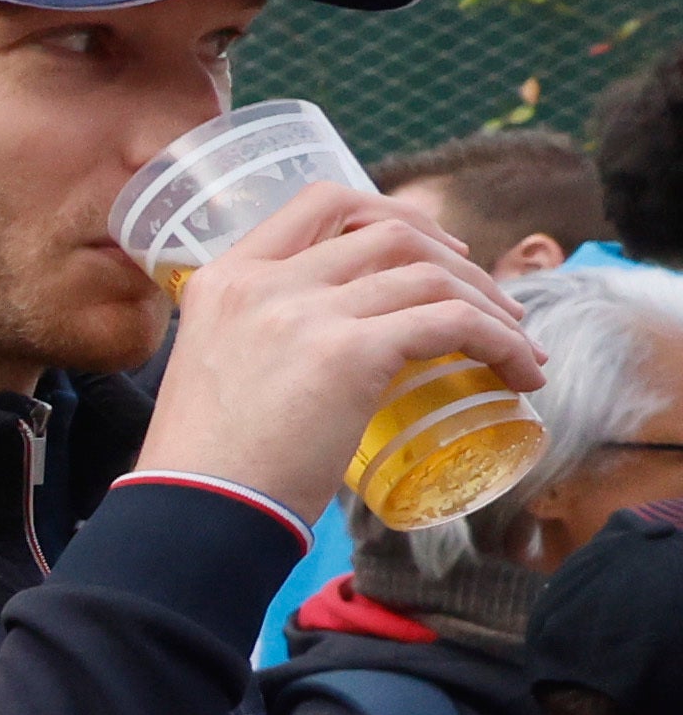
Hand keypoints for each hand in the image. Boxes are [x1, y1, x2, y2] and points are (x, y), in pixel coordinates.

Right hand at [147, 180, 534, 520]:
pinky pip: (452, 324)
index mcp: (225, 279)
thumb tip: (333, 347)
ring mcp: (304, 312)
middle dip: (454, 259)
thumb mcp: (221, 367)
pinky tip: (518, 370)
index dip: (389, 213)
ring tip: (514, 345)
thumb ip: (266, 336)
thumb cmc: (208, 462)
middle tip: (486, 300)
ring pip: (430, 275)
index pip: (321, 203)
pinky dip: (499, 342)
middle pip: (388, 232)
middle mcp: (263, 282)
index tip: (430, 250)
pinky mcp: (348, 353)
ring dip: (489, 305)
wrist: (196, 511)